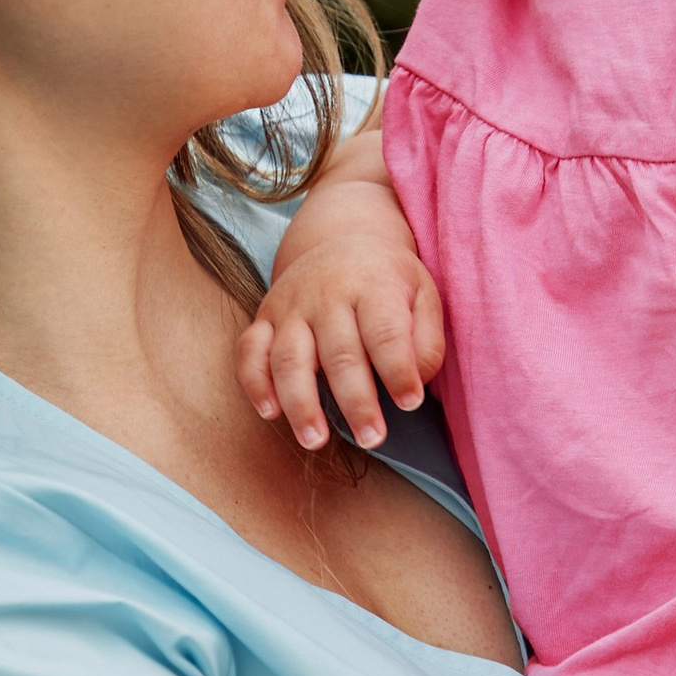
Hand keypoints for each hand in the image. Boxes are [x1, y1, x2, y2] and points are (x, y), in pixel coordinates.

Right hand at [234, 186, 445, 452]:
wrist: (343, 236)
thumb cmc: (389, 280)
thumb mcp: (423, 294)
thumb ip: (427, 340)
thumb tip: (415, 383)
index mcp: (373, 285)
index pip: (385, 332)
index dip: (398, 370)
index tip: (410, 402)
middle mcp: (328, 294)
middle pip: (339, 352)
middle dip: (355, 401)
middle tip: (372, 439)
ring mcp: (292, 306)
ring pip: (289, 357)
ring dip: (300, 402)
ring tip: (315, 440)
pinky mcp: (265, 317)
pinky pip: (249, 351)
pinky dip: (255, 382)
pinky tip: (270, 412)